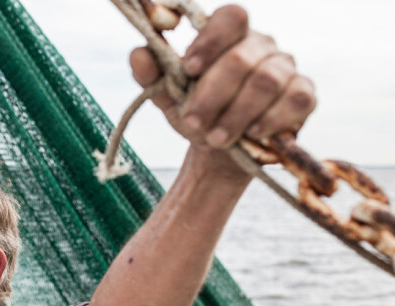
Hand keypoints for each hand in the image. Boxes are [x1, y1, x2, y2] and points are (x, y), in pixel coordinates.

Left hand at [130, 5, 314, 175]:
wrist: (221, 151)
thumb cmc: (197, 112)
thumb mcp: (168, 96)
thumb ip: (152, 75)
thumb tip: (139, 53)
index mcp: (229, 36)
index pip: (230, 17)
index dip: (210, 41)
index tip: (187, 69)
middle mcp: (261, 45)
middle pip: (241, 59)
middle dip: (212, 94)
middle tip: (193, 121)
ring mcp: (286, 68)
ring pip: (266, 82)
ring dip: (236, 114)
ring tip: (216, 138)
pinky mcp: (303, 94)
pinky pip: (296, 100)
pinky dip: (271, 119)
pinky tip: (252, 133)